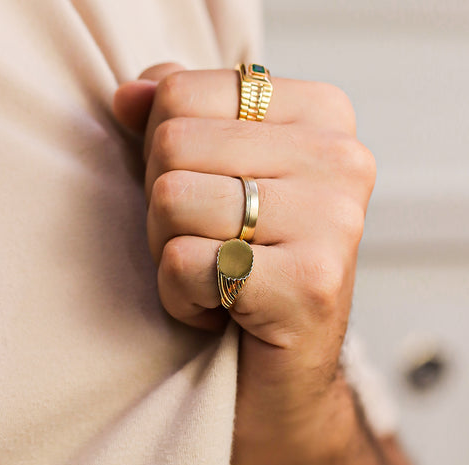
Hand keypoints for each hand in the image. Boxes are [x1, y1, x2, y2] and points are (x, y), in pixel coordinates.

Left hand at [113, 63, 375, 464]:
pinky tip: (222, 310)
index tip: (207, 195)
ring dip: (169, 253)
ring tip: (216, 274)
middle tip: (209, 245)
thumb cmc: (246, 263)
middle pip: (172, 144)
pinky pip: (183, 264)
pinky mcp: (310, 284)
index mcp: (322, 116)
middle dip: (165, 208)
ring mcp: (334, 220)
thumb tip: (128, 94)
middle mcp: (340, 158)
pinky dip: (181, 298)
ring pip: (172, 201)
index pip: (181, 92)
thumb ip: (176, 120)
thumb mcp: (213, 174)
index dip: (163, 154)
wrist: (284, 367)